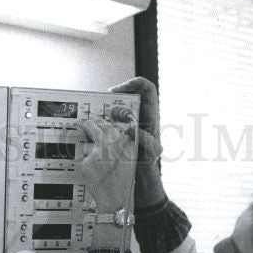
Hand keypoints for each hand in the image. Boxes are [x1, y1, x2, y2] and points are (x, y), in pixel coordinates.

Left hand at [76, 117, 135, 212]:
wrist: (116, 199)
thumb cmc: (122, 181)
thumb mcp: (129, 158)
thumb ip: (123, 142)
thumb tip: (115, 131)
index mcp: (119, 141)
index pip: (104, 123)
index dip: (97, 121)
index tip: (92, 122)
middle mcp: (107, 144)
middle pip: (91, 126)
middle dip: (86, 126)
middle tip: (83, 126)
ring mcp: (95, 153)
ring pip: (85, 144)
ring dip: (87, 150)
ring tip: (96, 163)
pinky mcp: (85, 163)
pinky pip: (82, 158)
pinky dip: (85, 164)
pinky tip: (94, 173)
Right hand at [109, 77, 164, 205]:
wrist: (143, 169)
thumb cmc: (150, 158)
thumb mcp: (152, 151)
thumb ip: (147, 140)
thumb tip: (133, 128)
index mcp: (151, 113)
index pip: (147, 88)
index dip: (136, 83)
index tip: (123, 89)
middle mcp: (142, 112)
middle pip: (131, 91)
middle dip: (119, 91)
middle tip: (108, 97)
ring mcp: (132, 118)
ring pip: (121, 102)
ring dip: (110, 103)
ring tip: (102, 109)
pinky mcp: (122, 125)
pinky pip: (113, 115)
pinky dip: (106, 116)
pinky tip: (99, 121)